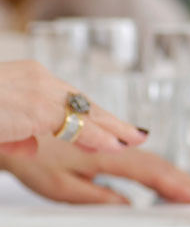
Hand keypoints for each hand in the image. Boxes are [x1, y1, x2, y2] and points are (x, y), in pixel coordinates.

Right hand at [0, 60, 147, 154]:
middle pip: (83, 101)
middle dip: (111, 120)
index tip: (114, 127)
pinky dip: (96, 135)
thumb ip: (16, 134)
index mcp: (27, 79)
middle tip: (136, 134)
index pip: (69, 97)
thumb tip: (31, 147)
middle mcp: (36, 78)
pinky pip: (73, 123)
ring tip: (133, 142)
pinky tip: (113, 145)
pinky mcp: (35, 106)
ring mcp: (37, 89)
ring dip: (111, 129)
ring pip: (84, 111)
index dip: (94, 115)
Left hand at [0, 136, 189, 203]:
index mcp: (106, 154)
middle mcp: (112, 141)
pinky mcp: (102, 130)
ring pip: (147, 153)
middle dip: (187, 180)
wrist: (9, 118)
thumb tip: (129, 206)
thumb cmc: (29, 155)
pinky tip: (164, 168)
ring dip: (174, 170)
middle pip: (157, 162)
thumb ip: (98, 197)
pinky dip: (152, 158)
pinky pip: (133, 144)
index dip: (179, 187)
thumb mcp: (61, 187)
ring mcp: (110, 134)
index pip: (152, 173)